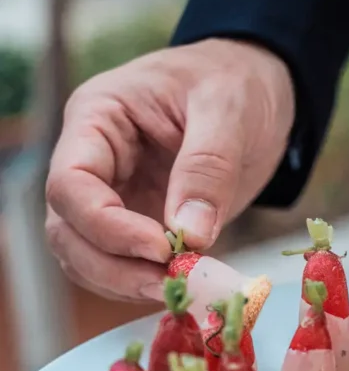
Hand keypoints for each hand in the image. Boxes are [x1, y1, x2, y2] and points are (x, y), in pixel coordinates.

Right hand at [46, 39, 295, 301]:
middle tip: (171, 285)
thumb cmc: (235, 80)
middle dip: (115, 267)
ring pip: (87, 258)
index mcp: (98, 118)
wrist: (258, 90)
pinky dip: (145, 286)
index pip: (71, 185)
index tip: (162, 249)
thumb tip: (191, 234)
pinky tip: (183, 289)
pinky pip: (122, 267)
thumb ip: (208, 167)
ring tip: (181, 290)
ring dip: (127, 285)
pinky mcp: (139, 225)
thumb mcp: (228, 108)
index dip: (107, 227)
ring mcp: (113, 197)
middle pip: (69, 231)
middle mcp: (94, 162)